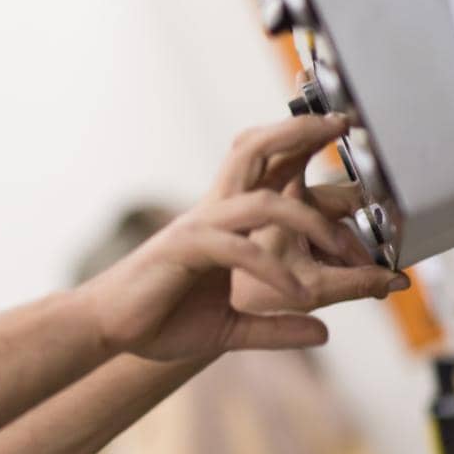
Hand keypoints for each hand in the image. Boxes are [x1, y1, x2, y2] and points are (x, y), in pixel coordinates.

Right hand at [80, 115, 404, 360]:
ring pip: (261, 201)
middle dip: (298, 132)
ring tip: (344, 248)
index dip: (297, 142)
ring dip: (308, 217)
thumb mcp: (230, 329)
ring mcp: (198, 227)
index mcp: (224, 220)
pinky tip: (300, 296)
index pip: (262, 168)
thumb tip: (322, 331)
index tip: (338, 129)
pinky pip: (240, 249)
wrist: (108, 330)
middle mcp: (212, 213)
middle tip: (341, 122)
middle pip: (255, 152)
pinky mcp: (185, 250)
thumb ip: (276, 328)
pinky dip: (274, 271)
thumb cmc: (159, 321)